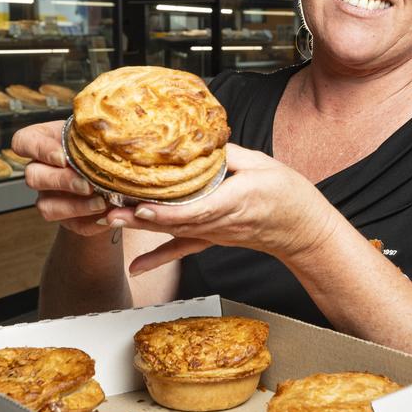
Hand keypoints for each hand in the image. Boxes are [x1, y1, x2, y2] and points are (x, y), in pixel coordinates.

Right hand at [12, 120, 108, 236]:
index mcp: (40, 142)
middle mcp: (39, 170)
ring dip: (75, 207)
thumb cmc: (99, 141)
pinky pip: (72, 224)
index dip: (39, 150)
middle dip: (61, 182)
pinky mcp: (65, 218)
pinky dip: (91, 222)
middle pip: (33, 177)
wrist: (113, 169)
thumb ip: (94, 128)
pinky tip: (109, 216)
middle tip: (87, 185)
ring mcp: (48, 196)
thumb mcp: (94, 130)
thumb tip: (112, 127)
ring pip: (48, 207)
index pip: (23, 142)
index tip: (62, 157)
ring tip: (102, 203)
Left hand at [100, 143, 336, 274]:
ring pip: (173, 232)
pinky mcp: (212, 239)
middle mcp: (220, 222)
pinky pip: (182, 249)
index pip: (194, 209)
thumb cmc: (287, 196)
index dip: (165, 210)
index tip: (141, 205)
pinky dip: (157, 259)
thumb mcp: (261, 164)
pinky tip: (136, 268)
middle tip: (109, 211)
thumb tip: (199, 142)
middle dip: (140, 218)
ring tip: (110, 221)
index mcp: (234, 201)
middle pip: (175, 221)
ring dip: (141, 229)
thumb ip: (228, 155)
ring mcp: (214, 234)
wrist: (302, 228)